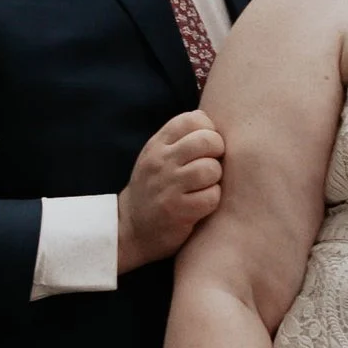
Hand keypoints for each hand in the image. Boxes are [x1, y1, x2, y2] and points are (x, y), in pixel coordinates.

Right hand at [118, 109, 224, 268]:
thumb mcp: (157, 157)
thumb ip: (179, 139)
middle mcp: (161, 162)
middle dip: (218, 152)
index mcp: (157, 145)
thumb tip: (209, 120)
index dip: (208, 130)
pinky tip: (200, 204)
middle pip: (207, 140)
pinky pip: (212, 197)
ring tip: (204, 186)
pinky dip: (212, 201)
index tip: (206, 146)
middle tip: (211, 166)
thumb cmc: (153, 189)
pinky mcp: (178, 211)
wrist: (130, 229)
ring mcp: (168, 187)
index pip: (193, 119)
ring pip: (211, 169)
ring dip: (215, 179)